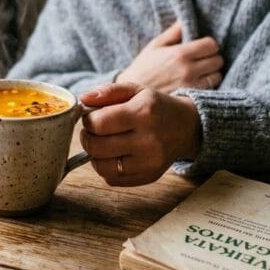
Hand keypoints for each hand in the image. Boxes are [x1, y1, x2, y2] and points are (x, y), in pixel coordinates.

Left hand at [79, 83, 200, 186]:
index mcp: (144, 113)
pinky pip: (112, 179)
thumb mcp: (135, 90)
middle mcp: (148, 140)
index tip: (91, 117)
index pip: (99, 123)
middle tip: (93, 131)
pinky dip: (106, 168)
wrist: (186, 128)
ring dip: (94, 155)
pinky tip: (113, 155)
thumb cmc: (155, 107)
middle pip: (97, 147)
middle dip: (87, 138)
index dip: (88, 120)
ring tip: (101, 143)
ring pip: (102, 167)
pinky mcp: (148, 176)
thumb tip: (83, 99)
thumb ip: (108, 91)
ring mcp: (149, 162)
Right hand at [116, 21, 223, 92]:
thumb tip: (184, 19)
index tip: (201, 47)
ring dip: (211, 73)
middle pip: (218, 60)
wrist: (132, 95)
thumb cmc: (143, 68)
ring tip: (200, 72)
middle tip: (202, 60)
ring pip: (217, 76)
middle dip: (211, 58)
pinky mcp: (191, 99)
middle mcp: (188, 69)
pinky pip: (211, 89)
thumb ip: (173, 32)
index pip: (211, 45)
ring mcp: (191, 86)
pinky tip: (197, 83)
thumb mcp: (155, 46)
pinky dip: (207, 85)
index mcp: (180, 53)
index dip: (208, 45)